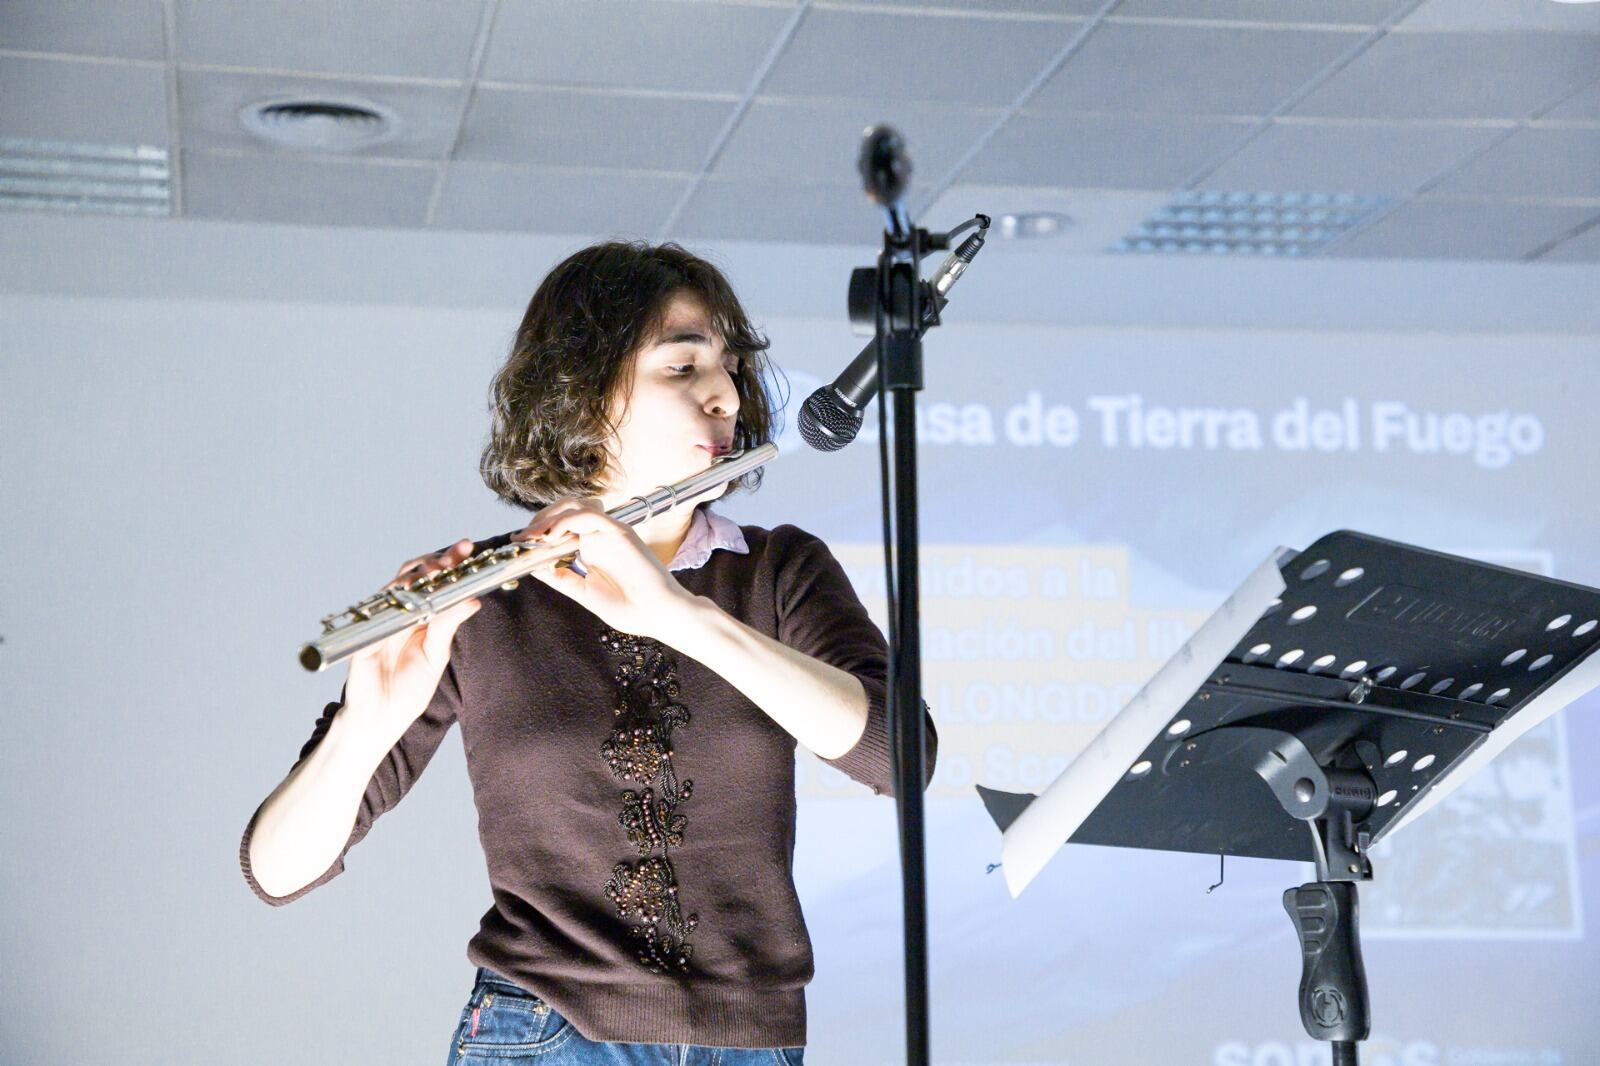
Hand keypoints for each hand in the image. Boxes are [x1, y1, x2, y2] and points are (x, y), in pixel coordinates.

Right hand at [342, 539, 481, 726]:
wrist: (380, 718)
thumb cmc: (407, 691)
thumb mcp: (435, 656)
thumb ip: (448, 627)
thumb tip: (473, 601)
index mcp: (421, 617)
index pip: (435, 582)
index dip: (449, 563)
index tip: (466, 548)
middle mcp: (401, 614)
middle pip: (416, 576)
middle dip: (435, 561)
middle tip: (455, 555)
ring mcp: (382, 621)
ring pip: (397, 586)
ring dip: (417, 575)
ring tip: (439, 569)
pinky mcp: (366, 635)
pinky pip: (380, 613)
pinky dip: (395, 603)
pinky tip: (412, 599)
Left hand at [513, 499, 696, 639]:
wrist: (659, 616)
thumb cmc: (631, 609)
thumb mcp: (583, 593)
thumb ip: (560, 577)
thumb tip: (533, 565)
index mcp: (591, 549)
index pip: (560, 527)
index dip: (537, 531)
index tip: (518, 544)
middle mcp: (599, 536)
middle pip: (564, 510)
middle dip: (539, 521)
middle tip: (523, 539)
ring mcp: (610, 532)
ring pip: (575, 506)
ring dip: (550, 517)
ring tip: (535, 537)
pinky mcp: (620, 532)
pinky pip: (590, 516)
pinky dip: (567, 521)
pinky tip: (553, 536)